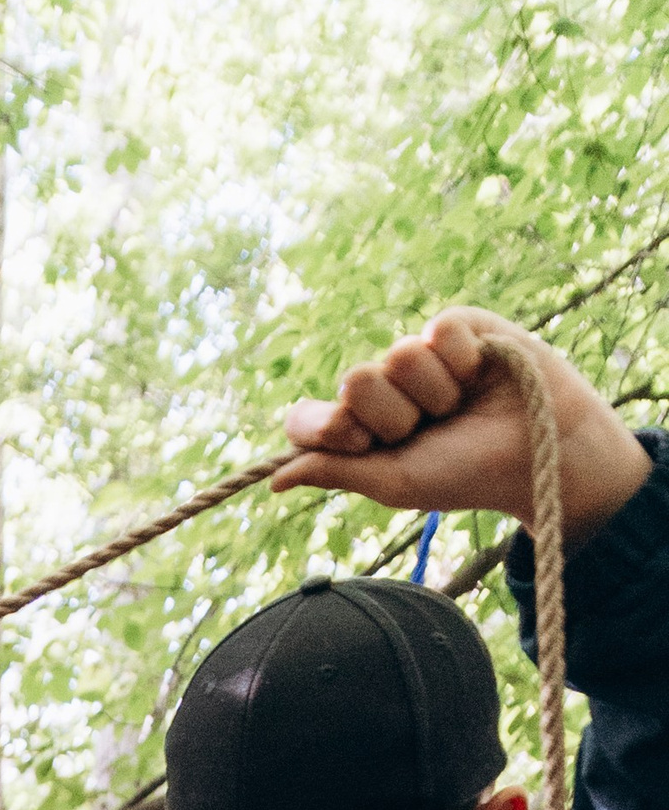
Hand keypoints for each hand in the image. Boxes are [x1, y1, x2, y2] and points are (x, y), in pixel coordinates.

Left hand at [271, 307, 652, 549]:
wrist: (536, 453)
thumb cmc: (466, 473)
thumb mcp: (394, 482)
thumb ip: (335, 471)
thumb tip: (275, 479)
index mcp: (360, 432)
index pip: (309, 419)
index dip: (325, 427)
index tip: (355, 442)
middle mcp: (383, 392)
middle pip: (354, 382)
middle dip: (392, 415)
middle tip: (429, 428)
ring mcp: (417, 357)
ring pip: (395, 357)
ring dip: (432, 392)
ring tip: (459, 406)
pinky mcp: (456, 327)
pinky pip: (436, 331)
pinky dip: (460, 361)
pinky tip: (480, 373)